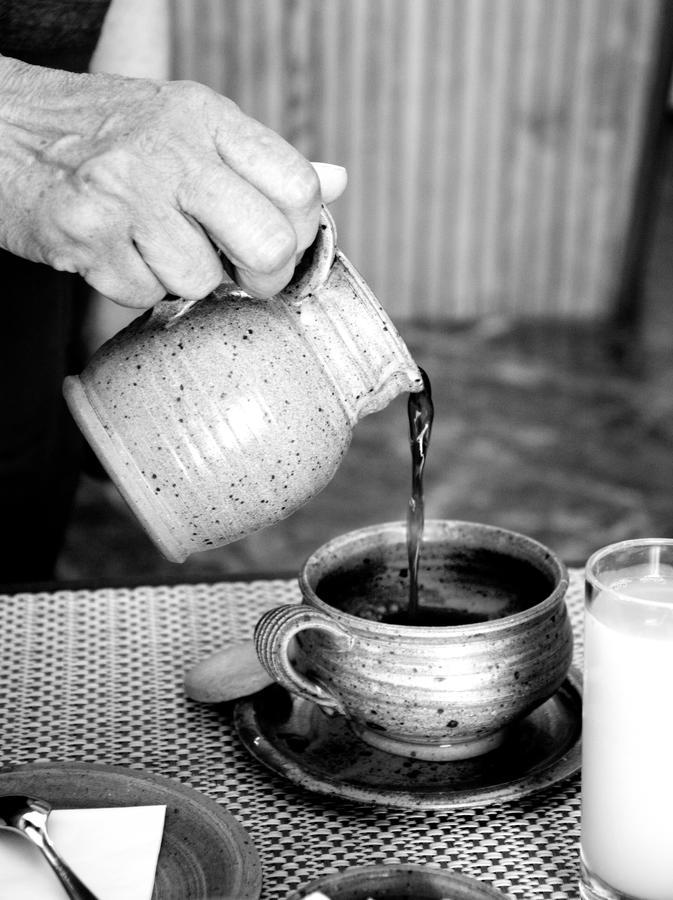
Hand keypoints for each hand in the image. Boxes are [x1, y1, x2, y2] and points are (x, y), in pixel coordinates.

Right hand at [0, 58, 346, 306]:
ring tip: (151, 243)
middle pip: (268, 244)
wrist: (4, 130)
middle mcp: (170, 150)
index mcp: (208, 117)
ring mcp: (125, 193)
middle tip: (238, 272)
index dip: (302, 233)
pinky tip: (117, 250)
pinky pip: (144, 295)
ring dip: (182, 278)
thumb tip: (335, 183)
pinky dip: (135, 286)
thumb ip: (261, 163)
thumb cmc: (110, 137)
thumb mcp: (191, 128)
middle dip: (261, 276)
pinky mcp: (85, 235)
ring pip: (201, 281)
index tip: (279, 245)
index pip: (298, 187)